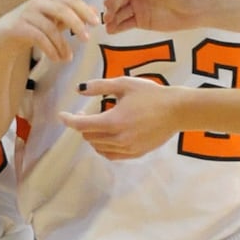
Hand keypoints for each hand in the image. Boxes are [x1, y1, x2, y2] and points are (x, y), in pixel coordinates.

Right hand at [0, 0, 97, 62]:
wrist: (0, 39)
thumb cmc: (30, 28)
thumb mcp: (52, 20)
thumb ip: (70, 16)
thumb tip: (94, 12)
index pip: (70, 0)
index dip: (84, 10)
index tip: (96, 23)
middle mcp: (37, 2)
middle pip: (62, 10)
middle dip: (77, 24)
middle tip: (87, 39)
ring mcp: (26, 14)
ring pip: (51, 28)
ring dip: (62, 45)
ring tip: (68, 58)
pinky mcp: (17, 27)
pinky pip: (39, 38)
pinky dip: (50, 50)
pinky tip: (56, 59)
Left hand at [60, 76, 176, 159]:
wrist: (177, 110)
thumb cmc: (151, 94)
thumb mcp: (124, 84)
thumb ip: (99, 86)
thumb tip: (79, 89)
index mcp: (113, 121)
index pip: (82, 125)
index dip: (69, 120)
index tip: (61, 115)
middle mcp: (118, 139)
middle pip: (89, 137)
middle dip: (82, 126)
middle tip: (85, 114)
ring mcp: (128, 149)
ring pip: (99, 147)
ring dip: (93, 136)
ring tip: (98, 124)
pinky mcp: (136, 153)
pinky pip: (111, 155)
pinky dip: (104, 147)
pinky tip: (107, 137)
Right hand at [104, 0, 202, 33]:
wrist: (196, 9)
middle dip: (110, 6)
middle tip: (108, 15)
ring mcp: (136, 6)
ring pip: (118, 12)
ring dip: (111, 18)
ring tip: (108, 24)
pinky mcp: (140, 21)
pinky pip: (124, 24)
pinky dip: (116, 27)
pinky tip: (111, 31)